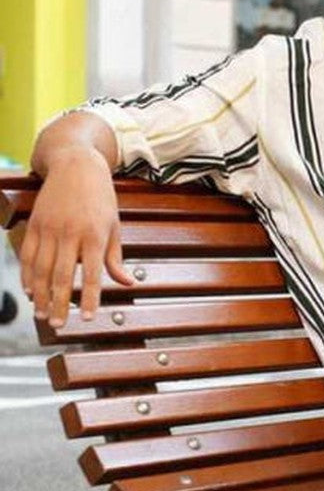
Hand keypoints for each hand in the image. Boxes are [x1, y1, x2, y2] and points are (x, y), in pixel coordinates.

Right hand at [19, 147, 133, 327]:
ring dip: (40, 294)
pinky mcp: (35, 223)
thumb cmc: (101, 199)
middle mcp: (71, 234)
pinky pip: (29, 254)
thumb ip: (116, 258)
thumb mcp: (115, 227)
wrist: (76, 165)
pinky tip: (30, 291)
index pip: (92, 275)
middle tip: (58, 325)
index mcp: (96, 236)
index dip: (88, 299)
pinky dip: (28, 275)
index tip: (86, 318)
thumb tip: (128, 283)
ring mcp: (50, 228)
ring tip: (42, 314)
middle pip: (62, 276)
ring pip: (41, 268)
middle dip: (59, 303)